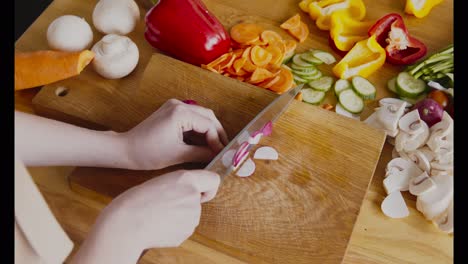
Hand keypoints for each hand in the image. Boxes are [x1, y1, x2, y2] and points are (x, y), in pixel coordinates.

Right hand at [70, 169, 220, 263]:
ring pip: (191, 215)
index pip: (214, 179)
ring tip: (158, 214)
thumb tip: (193, 194)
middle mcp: (193, 197)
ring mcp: (191, 216)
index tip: (201, 190)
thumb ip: (181, 185)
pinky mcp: (186, 232)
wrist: (126, 224)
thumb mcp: (161, 181)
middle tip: (165, 203)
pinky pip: (184, 228)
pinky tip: (159, 224)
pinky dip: (175, 227)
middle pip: (199, 200)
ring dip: (180, 215)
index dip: (208, 186)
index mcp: (186, 179)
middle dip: (187, 202)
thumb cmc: (136, 201)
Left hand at [124, 99, 228, 169]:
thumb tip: (217, 155)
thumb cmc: (148, 153)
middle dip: (217, 133)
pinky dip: (199, 129)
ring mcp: (174, 106)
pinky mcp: (170, 111)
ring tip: (215, 146)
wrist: (125, 149)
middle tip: (224, 148)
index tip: (221, 153)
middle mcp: (179, 105)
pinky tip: (203, 142)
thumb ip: (201, 153)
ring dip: (209, 130)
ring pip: (201, 116)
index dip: (217, 140)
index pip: (208, 124)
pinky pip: (191, 118)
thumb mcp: (178, 155)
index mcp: (180, 113)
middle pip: (208, 116)